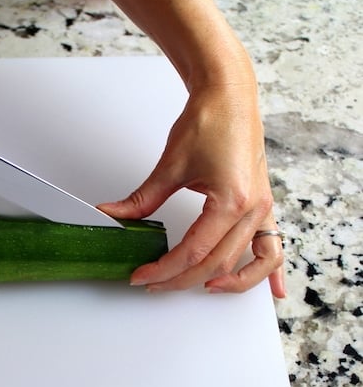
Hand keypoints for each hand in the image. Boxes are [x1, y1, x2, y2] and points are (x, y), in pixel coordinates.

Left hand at [98, 82, 285, 296]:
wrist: (230, 95)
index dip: (163, 270)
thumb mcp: (170, 166)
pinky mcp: (263, 206)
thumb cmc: (208, 120)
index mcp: (231, 201)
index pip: (193, 253)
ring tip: (199, 288)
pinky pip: (271, 248)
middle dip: (181, 279)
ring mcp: (262, 209)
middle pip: (215, 264)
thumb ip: (142, 200)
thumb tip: (114, 216)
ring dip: (225, 282)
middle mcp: (253, 209)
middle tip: (153, 282)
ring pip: (245, 262)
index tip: (141, 276)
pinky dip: (267, 271)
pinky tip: (272, 291)